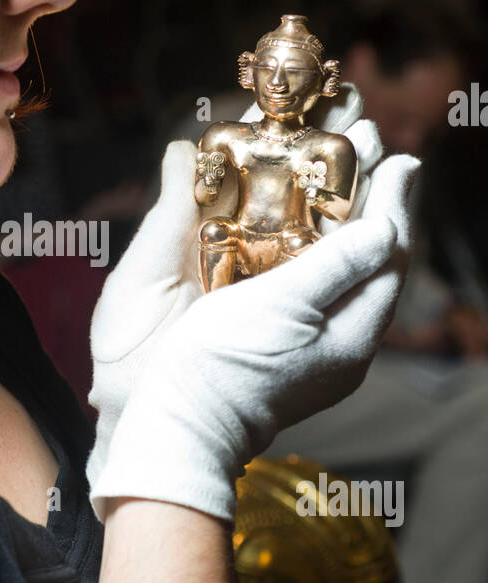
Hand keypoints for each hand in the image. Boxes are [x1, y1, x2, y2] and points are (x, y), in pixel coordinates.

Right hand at [88, 152, 420, 521]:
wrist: (183, 424)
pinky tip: (301, 233)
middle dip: (374, 208)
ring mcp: (315, 352)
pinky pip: (315, 291)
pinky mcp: (287, 353)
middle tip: (377, 158)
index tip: (400, 159)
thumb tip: (386, 225)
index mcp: (353, 333)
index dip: (394, 203)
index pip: (389, 256)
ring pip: (343, 276)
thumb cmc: (226, 364)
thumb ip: (339, 264)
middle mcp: (343, 344)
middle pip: (371, 264)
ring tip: (343, 184)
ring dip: (345, 227)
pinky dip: (316, 252)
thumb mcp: (286, 305)